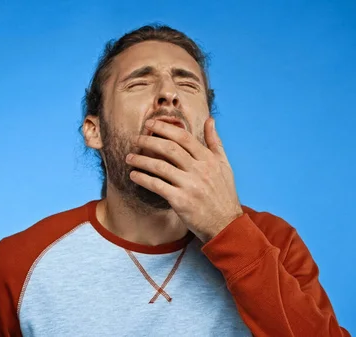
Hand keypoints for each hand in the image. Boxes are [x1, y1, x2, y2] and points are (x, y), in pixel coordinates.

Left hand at [126, 117, 242, 241]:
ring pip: (160, 166)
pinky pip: (157, 186)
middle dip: (149, 141)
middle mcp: (200, 170)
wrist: (225, 224)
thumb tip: (209, 120)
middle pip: (170, 149)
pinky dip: (143, 179)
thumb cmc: (223, 194)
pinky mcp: (181, 201)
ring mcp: (190, 186)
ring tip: (129, 157)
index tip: (150, 124)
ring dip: (141, 160)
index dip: (165, 128)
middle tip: (136, 139)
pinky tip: (133, 175)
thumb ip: (215, 142)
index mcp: (209, 160)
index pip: (184, 137)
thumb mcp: (224, 165)